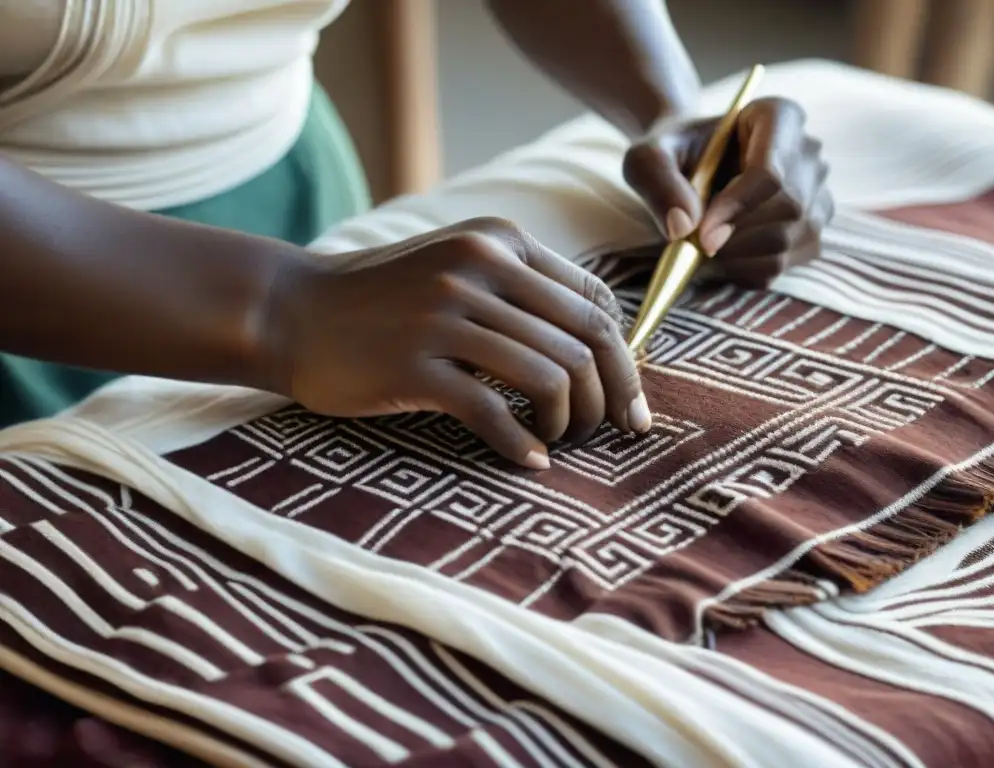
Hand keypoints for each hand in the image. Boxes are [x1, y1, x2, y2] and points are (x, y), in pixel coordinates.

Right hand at [261, 217, 649, 468]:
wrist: (290, 311)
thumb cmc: (381, 300)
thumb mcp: (455, 267)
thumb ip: (519, 290)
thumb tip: (595, 348)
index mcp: (499, 242)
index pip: (596, 301)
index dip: (624, 358)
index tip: (627, 402)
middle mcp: (478, 268)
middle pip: (584, 341)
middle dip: (608, 397)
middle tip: (604, 432)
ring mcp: (445, 314)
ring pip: (550, 376)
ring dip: (571, 422)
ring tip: (559, 441)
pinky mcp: (414, 363)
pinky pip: (494, 410)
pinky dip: (523, 442)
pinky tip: (530, 459)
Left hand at [623, 97, 834, 286]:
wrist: (691, 165)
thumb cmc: (672, 153)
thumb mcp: (647, 155)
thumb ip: (656, 180)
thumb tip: (683, 227)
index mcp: (778, 116)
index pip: (771, 171)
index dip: (737, 209)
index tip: (700, 235)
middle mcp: (809, 153)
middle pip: (787, 209)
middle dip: (734, 236)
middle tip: (693, 244)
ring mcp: (817, 195)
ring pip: (788, 241)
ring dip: (736, 256)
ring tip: (703, 242)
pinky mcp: (810, 233)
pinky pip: (783, 265)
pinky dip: (744, 270)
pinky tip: (721, 253)